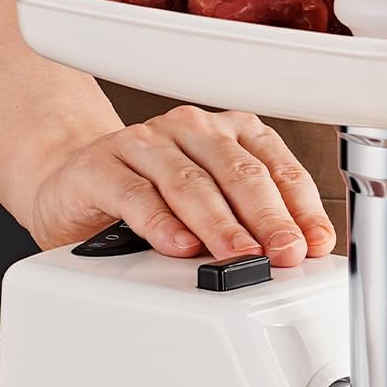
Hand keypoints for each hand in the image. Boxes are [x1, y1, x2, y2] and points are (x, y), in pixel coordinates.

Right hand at [27, 106, 335, 263]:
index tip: (314, 242)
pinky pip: (136, 194)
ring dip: (220, 224)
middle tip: (284, 253)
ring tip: (239, 256)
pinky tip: (179, 245)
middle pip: (238, 172)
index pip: (275, 166)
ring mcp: (144, 143)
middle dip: (268, 218)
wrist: (72, 185)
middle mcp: (190, 130)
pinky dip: (161, 223)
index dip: (299, 207)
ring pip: (190, 183)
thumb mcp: (210, 209)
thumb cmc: (151, 198)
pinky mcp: (101, 166)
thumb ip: (249, 225)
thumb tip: (294, 256)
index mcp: (228, 134)